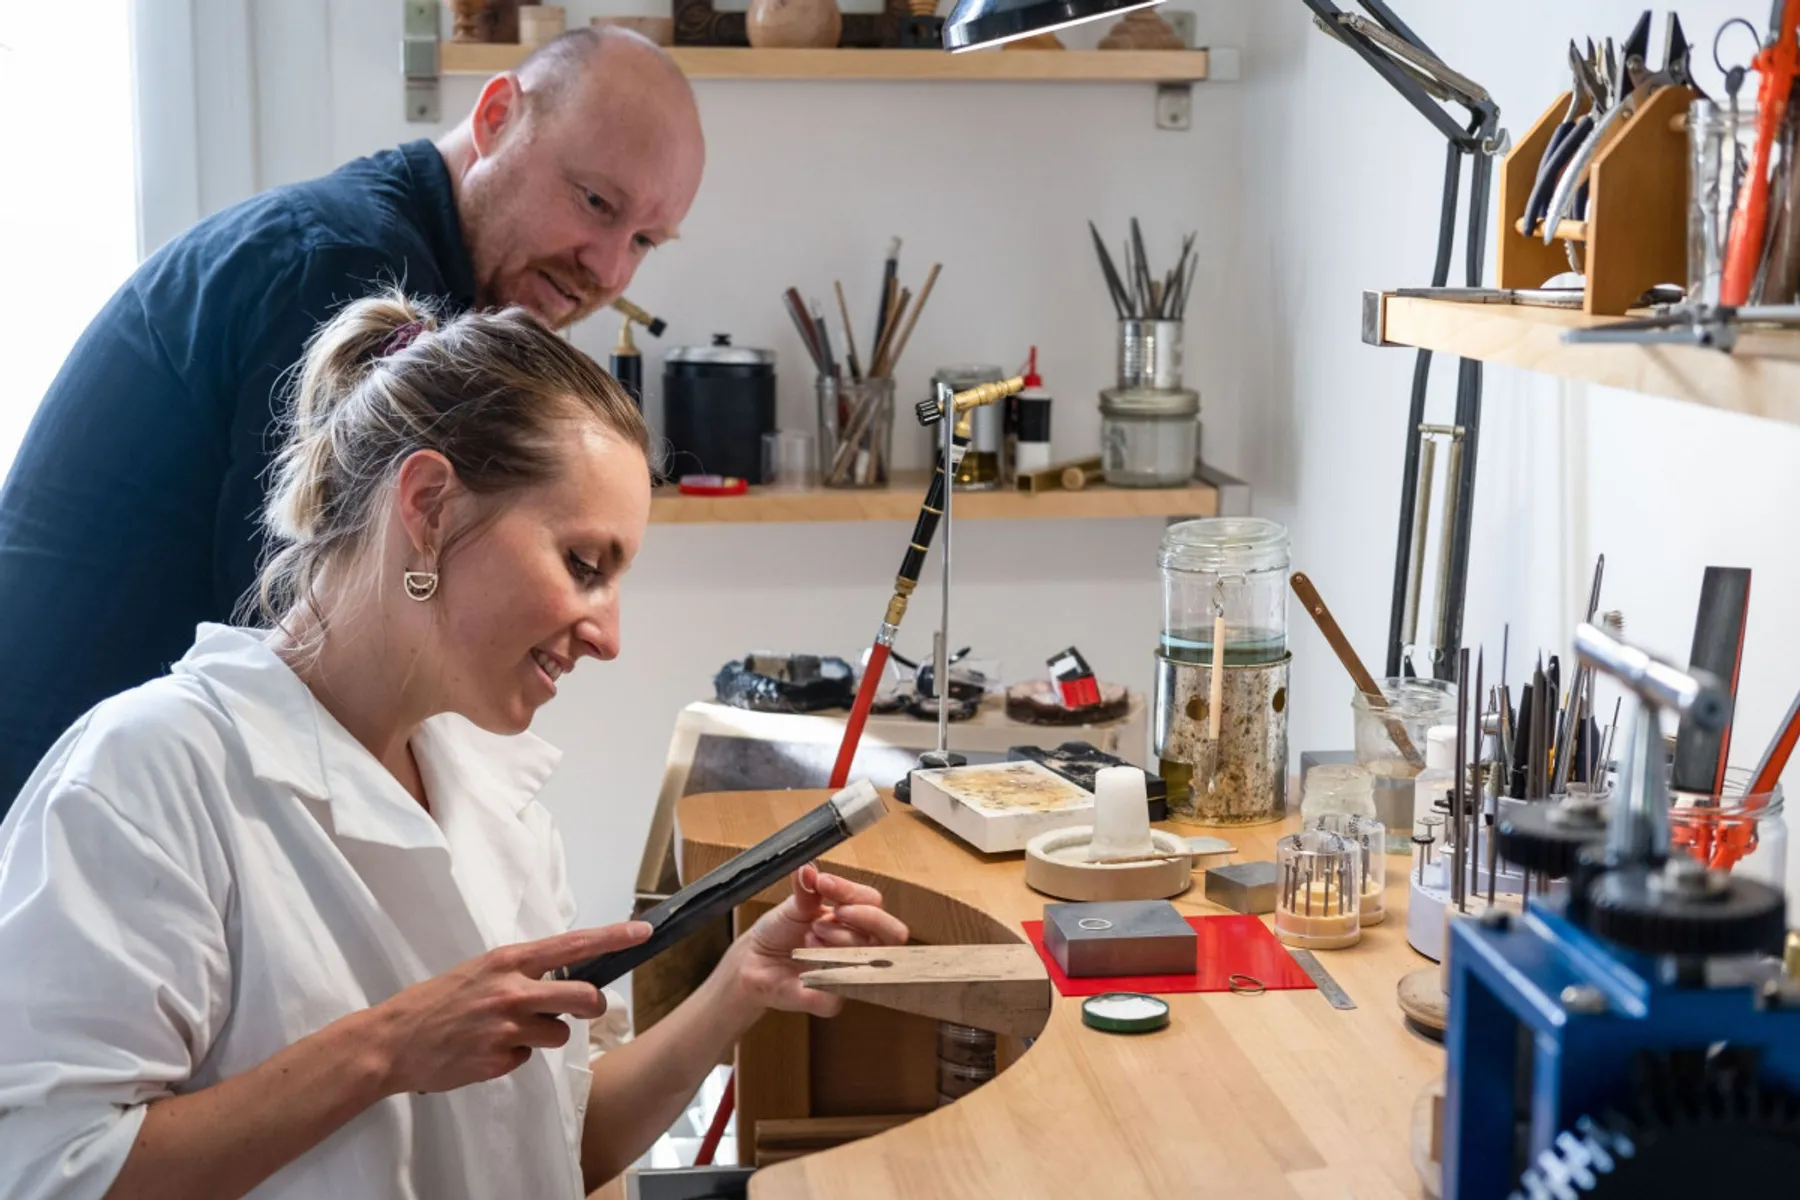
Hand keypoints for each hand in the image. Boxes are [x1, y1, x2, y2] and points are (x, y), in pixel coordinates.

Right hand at [369, 922, 651, 1095]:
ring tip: (505, 1032)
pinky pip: (527, 1058)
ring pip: (559, 1034)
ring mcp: (508, 1027)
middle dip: (591, 1007)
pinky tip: (485, 1050)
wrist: (393, 1041)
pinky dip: (513, 1056)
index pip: (573, 945)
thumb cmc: (438, 1001)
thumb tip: (564, 980)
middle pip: (584, 998)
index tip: (642, 931)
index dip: (612, 938)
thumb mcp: (481, 971)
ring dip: (543, 1036)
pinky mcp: (499, 1060)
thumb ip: (521, 972)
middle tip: (582, 1010)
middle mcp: (513, 990)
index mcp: (509, 960)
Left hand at [720, 865, 908, 1017]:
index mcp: (853, 920)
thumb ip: (806, 888)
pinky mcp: (833, 1001)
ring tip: (810, 935)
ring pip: (871, 956)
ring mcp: (851, 975)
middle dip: (865, 917)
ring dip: (840, 938)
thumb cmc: (778, 933)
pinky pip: (843, 984)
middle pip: (893, 932)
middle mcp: (860, 947)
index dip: (852, 892)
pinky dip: (825, 967)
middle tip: (835, 912)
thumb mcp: (793, 905)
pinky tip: (808, 961)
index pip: (873, 902)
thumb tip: (808, 868)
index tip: (824, 883)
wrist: (752, 962)